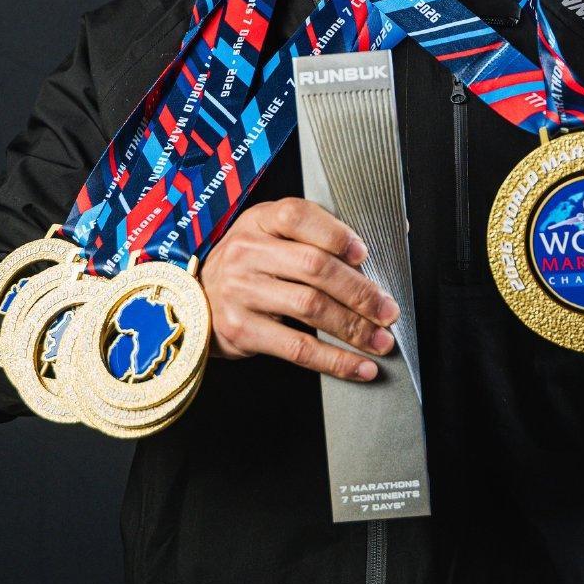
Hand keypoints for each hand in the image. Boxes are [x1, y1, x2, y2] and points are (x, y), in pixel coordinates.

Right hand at [199, 196, 399, 380]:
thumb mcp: (271, 236)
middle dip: (360, 291)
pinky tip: (359, 366)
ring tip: (380, 340)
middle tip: (388, 310)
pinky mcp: (242, 330)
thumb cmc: (249, 266)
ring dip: (354, 327)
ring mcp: (241, 291)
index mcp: (259, 221)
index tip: (365, 253)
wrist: (194, 302)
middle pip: (314, 267)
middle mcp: (247, 252)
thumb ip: (318, 235)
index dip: (336, 233)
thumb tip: (389, 237)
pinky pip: (297, 348)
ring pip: (310, 307)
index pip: (298, 216)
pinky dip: (334, 360)